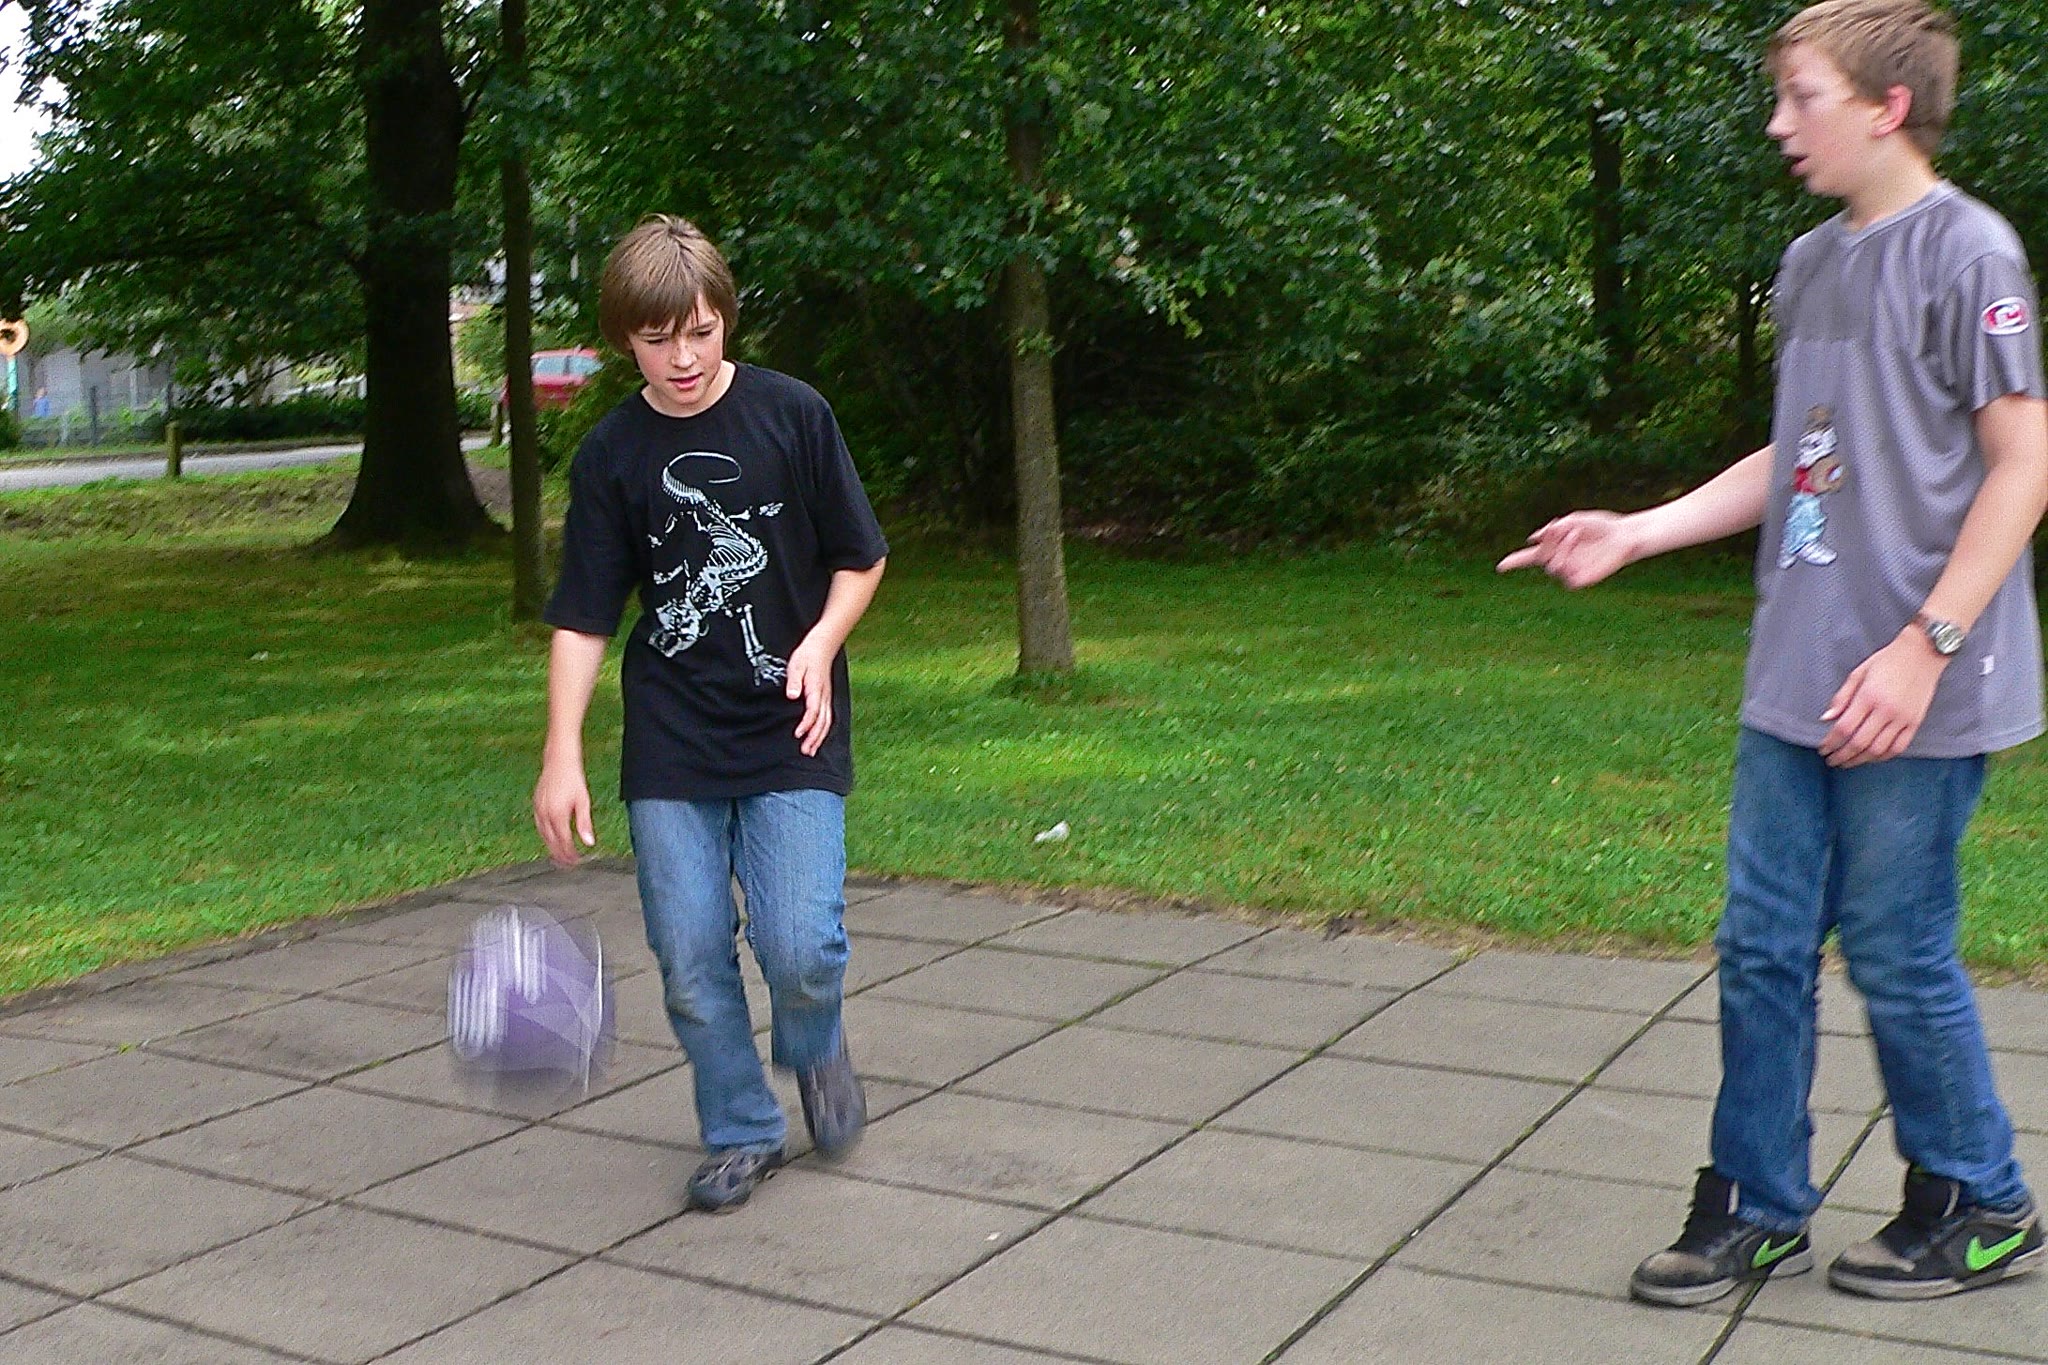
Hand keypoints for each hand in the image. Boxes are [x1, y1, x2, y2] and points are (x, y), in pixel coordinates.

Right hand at [533, 759, 596, 866]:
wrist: (559, 761)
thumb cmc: (573, 779)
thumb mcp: (583, 801)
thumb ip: (584, 823)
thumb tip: (589, 843)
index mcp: (558, 814)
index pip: (563, 841)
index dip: (570, 854)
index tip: (576, 862)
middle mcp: (545, 814)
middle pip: (551, 841)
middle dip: (560, 855)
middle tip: (568, 865)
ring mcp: (538, 809)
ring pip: (543, 835)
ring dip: (551, 848)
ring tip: (560, 857)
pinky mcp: (536, 805)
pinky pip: (539, 826)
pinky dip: (545, 836)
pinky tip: (551, 840)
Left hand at [786, 634, 836, 756]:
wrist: (822, 646)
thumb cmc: (807, 655)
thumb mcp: (796, 665)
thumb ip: (794, 681)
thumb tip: (791, 695)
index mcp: (816, 689)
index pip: (813, 711)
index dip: (807, 724)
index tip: (798, 734)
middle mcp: (824, 696)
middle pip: (822, 721)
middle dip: (815, 738)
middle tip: (806, 750)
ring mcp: (826, 698)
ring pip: (827, 722)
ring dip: (820, 737)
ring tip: (811, 750)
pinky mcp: (826, 698)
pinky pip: (827, 718)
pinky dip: (823, 730)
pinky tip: (818, 737)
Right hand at [1496, 510, 1639, 588]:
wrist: (1624, 537)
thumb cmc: (1601, 526)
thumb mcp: (1575, 520)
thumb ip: (1553, 529)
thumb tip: (1532, 538)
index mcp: (1556, 547)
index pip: (1529, 558)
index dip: (1514, 562)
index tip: (1501, 567)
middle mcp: (1560, 561)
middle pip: (1541, 558)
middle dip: (1549, 543)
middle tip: (1562, 531)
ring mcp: (1570, 572)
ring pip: (1553, 567)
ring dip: (1561, 550)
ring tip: (1574, 538)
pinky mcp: (1581, 580)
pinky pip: (1567, 578)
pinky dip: (1570, 565)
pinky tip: (1582, 555)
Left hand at [1818, 630, 1947, 767]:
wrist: (1922, 653)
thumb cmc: (1888, 660)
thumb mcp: (1858, 673)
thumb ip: (1841, 698)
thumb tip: (1826, 719)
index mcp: (1868, 696)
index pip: (1844, 728)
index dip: (1831, 743)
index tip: (1823, 749)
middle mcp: (1886, 710)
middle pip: (1859, 743)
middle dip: (1842, 755)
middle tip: (1831, 760)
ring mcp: (1903, 718)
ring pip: (1878, 749)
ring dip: (1860, 760)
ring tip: (1848, 762)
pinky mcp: (1916, 722)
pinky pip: (1898, 747)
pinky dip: (1883, 756)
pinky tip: (1871, 757)